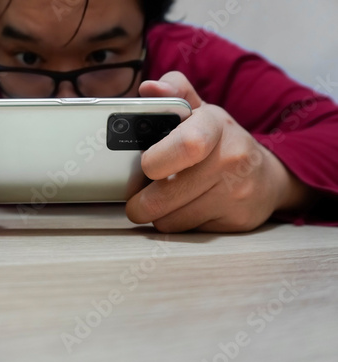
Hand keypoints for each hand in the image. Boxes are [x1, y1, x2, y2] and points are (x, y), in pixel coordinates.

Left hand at [127, 72, 311, 232]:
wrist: (267, 178)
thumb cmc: (221, 143)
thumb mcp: (201, 113)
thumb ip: (174, 94)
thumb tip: (149, 88)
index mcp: (214, 124)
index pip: (187, 144)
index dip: (157, 160)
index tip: (145, 166)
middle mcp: (230, 158)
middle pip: (164, 194)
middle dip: (140, 201)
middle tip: (136, 197)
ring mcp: (236, 192)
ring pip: (170, 219)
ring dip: (157, 215)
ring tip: (163, 201)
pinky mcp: (236, 221)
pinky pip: (186, 231)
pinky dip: (176, 224)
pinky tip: (184, 209)